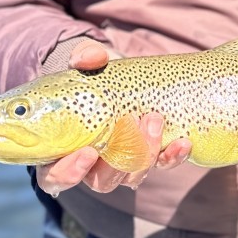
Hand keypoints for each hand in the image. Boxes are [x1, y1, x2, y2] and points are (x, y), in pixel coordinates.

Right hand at [35, 41, 191, 195]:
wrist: (118, 76)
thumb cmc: (90, 75)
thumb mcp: (83, 63)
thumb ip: (83, 57)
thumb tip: (93, 57)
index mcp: (61, 150)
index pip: (55, 177)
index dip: (69, 172)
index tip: (89, 151)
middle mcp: (91, 166)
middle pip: (101, 181)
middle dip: (119, 160)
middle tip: (131, 124)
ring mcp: (121, 164)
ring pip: (132, 175)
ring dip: (146, 152)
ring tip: (155, 118)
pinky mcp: (148, 157)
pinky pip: (160, 166)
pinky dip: (172, 157)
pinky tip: (183, 143)